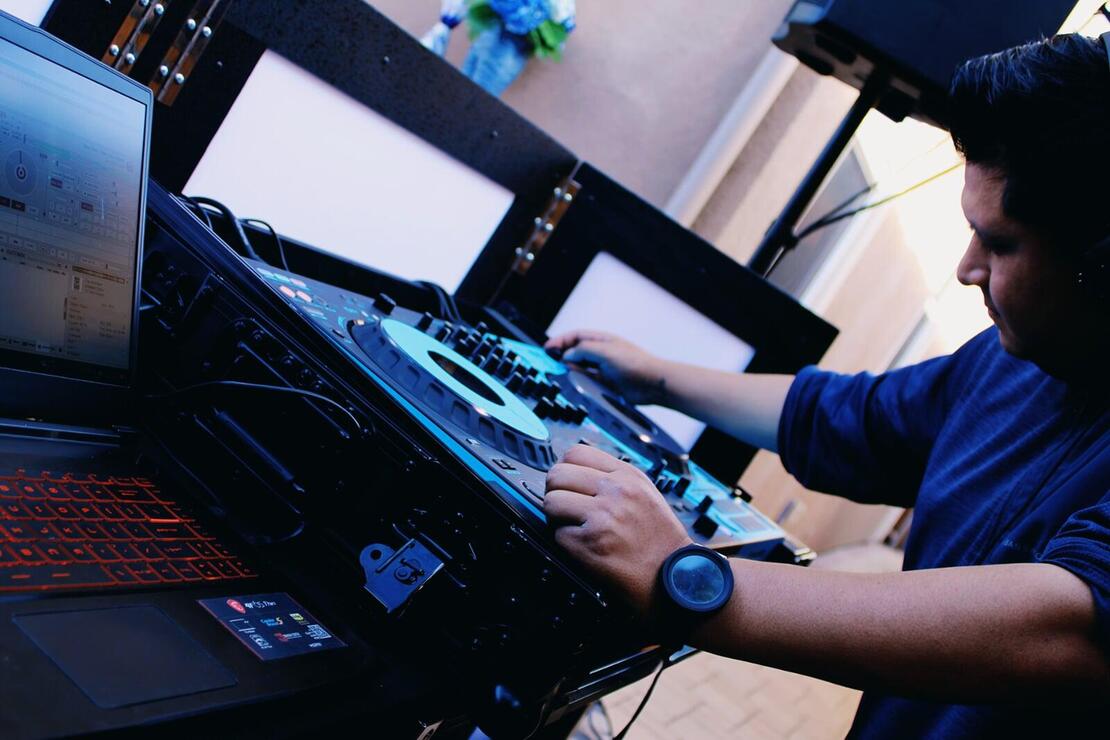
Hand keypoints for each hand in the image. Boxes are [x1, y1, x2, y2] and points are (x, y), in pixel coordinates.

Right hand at [544, 330, 667, 404]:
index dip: (560, 341)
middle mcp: (601, 353)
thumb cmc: (635, 364)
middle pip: (575, 352)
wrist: (653, 384)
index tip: (547, 349)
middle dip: (561, 356)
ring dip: (569, 370)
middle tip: (550, 363)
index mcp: (601, 340)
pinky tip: (574, 384)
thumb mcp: (605, 352)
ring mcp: (603, 368)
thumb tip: (567, 355)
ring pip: (579, 367)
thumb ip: (583, 351)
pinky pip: (587, 381)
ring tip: (560, 374)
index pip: (575, 336)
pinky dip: (578, 382)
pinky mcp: (606, 383)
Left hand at [544, 444, 691, 614]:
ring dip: (556, 517)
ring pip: (551, 502)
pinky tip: (584, 548)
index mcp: (627, 476)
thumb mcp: (645, 493)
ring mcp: (602, 517)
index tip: (569, 484)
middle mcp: (615, 492)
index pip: (575, 454)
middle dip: (556, 491)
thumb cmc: (661, 540)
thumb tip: (577, 472)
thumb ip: (614, 478)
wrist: (676, 576)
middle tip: (566, 507)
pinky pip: (557, 534)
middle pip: (557, 475)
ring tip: (573, 527)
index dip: (566, 469)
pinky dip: (565, 543)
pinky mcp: (590, 544)